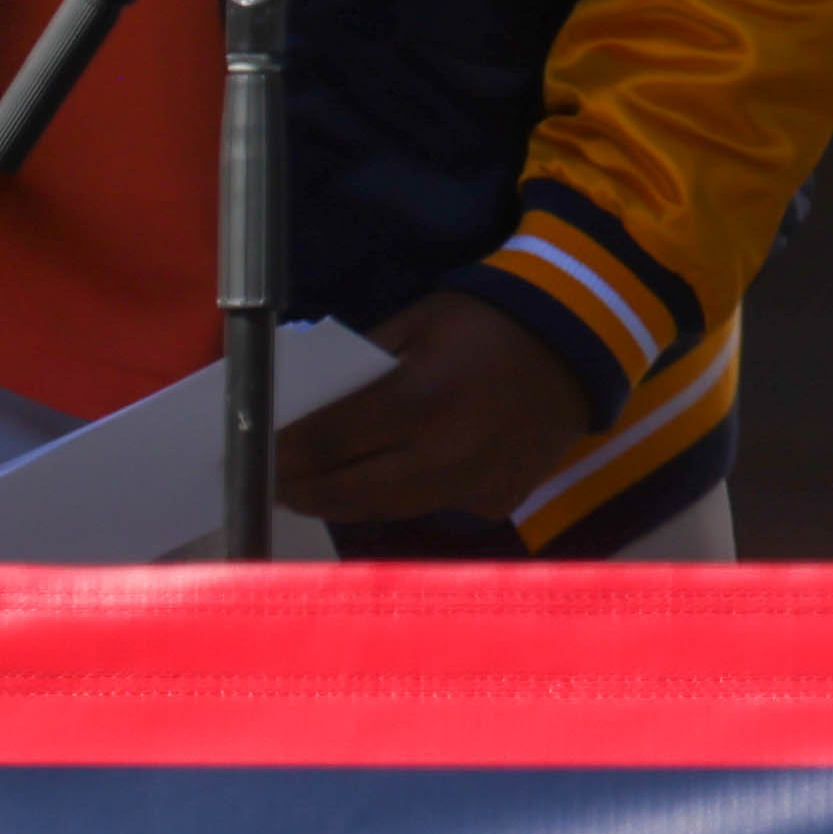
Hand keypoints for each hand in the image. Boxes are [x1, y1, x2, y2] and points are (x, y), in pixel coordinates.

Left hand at [274, 291, 597, 531]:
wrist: (580, 343)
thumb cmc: (485, 323)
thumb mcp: (412, 326)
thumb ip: (360, 373)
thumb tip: (304, 411)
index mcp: (418, 400)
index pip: (326, 442)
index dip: (282, 454)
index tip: (253, 454)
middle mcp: (443, 454)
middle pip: (348, 492)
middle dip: (302, 491)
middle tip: (273, 486)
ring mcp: (473, 485)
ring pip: (386, 510)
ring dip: (344, 501)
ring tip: (315, 491)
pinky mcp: (497, 501)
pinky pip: (432, 509)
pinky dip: (402, 499)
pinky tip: (388, 482)